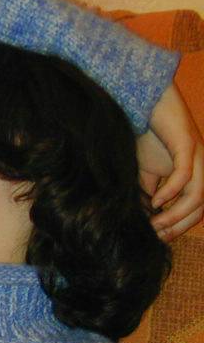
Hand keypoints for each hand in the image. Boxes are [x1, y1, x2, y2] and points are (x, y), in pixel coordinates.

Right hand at [137, 83, 202, 242]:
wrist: (146, 102)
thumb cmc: (146, 135)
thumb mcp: (144, 172)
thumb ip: (148, 192)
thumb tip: (144, 218)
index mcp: (194, 175)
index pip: (194, 209)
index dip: (178, 227)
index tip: (157, 239)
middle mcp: (202, 167)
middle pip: (200, 207)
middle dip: (178, 226)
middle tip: (156, 237)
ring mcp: (197, 156)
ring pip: (198, 195)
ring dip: (176, 214)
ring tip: (156, 223)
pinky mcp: (188, 143)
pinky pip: (185, 174)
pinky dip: (171, 190)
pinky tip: (156, 200)